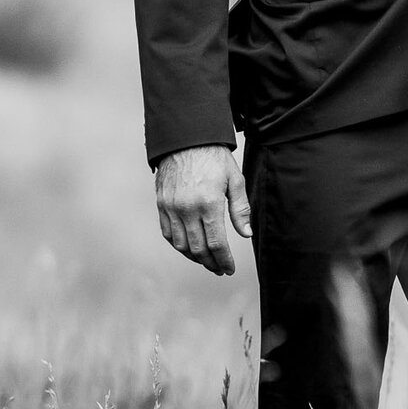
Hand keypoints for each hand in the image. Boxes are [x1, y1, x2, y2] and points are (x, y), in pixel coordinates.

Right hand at [154, 144, 251, 275]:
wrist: (186, 139)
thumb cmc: (215, 158)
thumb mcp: (235, 180)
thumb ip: (240, 209)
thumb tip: (246, 234)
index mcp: (209, 203)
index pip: (216, 243)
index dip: (223, 260)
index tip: (229, 269)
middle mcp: (187, 208)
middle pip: (198, 249)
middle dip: (210, 263)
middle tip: (220, 269)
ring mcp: (171, 207)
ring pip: (181, 245)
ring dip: (194, 257)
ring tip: (207, 261)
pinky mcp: (161, 204)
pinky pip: (167, 233)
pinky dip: (178, 245)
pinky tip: (189, 248)